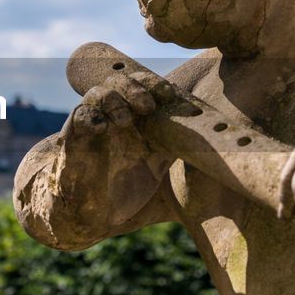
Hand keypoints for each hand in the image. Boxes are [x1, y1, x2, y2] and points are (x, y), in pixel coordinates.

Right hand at [57, 70, 172, 210]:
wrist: (95, 214)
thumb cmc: (128, 187)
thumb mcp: (162, 165)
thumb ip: (184, 151)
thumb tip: (221, 147)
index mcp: (135, 116)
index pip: (141, 84)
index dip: (154, 84)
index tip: (169, 95)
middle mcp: (113, 116)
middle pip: (118, 80)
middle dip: (134, 88)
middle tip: (148, 106)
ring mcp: (93, 127)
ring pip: (96, 94)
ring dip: (113, 101)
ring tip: (124, 121)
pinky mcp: (73, 142)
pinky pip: (77, 118)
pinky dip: (89, 117)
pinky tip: (101, 127)